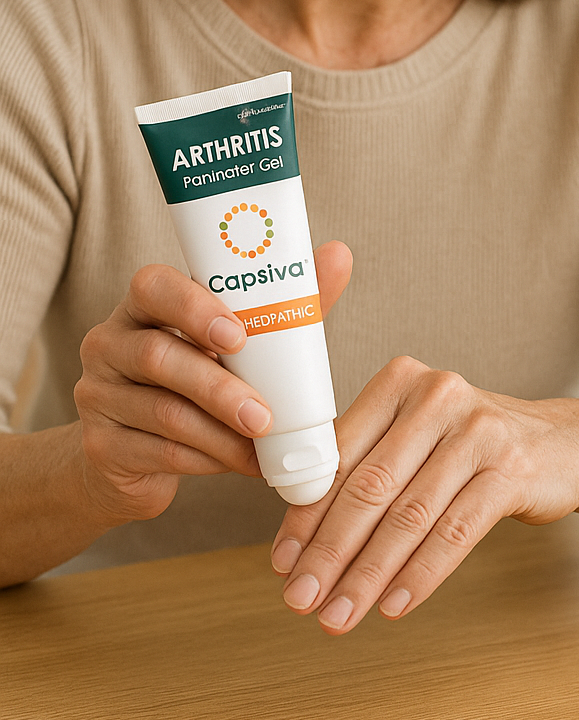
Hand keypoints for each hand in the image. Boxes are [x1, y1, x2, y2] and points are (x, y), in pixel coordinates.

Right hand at [74, 241, 351, 526]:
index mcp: (143, 306)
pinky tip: (240, 465)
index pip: (152, 286)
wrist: (133, 457)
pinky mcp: (101, 446)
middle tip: (264, 414)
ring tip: (261, 444)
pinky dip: (209, 460)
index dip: (193, 307)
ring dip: (221, 433)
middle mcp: (110, 343)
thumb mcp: (234, 342)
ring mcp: (98, 396)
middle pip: (157, 355)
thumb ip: (281, 303)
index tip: (238, 335)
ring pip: (163, 411)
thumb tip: (339, 254)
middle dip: (219, 387)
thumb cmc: (197, 380)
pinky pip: (159, 452)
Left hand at [270, 357, 578, 633]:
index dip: (306, 515)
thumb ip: (365, 467)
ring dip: (368, 575)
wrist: (561, 444)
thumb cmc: (470, 447)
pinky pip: (455, 531)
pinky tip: (394, 606)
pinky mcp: (511, 468)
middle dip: (329, 553)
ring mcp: (478, 429)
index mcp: (399, 381)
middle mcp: (436, 395)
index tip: (283, 564)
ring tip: (340, 616)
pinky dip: (420, 575)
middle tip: (300, 600)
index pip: (340, 455)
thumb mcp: (416, 438)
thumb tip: (298, 542)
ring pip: (409, 515)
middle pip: (370, 487)